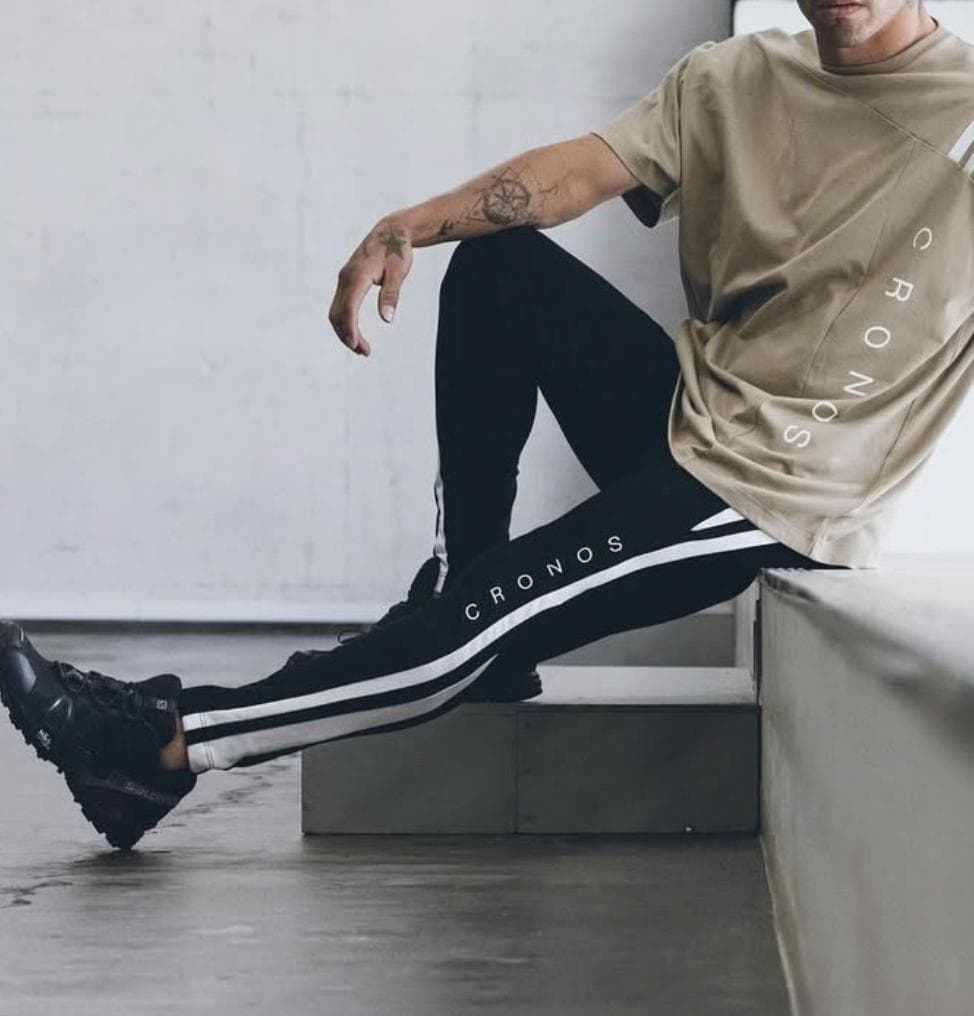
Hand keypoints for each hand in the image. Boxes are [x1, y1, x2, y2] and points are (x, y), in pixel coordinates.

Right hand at [328, 219, 413, 356]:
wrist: (390, 232)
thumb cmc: (397, 252)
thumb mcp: (399, 273)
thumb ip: (391, 295)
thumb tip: (387, 320)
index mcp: (358, 276)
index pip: (349, 307)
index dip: (351, 329)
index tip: (356, 346)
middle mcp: (346, 278)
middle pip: (338, 313)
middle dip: (348, 336)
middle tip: (365, 353)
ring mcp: (344, 280)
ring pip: (336, 312)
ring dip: (345, 332)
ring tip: (363, 349)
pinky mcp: (346, 282)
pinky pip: (340, 306)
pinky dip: (346, 322)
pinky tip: (357, 334)